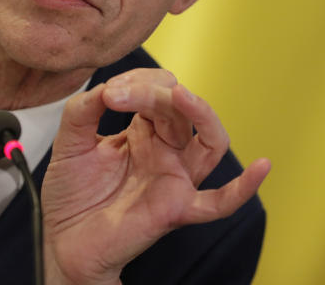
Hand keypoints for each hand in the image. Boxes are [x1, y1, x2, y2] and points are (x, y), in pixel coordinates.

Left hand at [40, 68, 270, 284]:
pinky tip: (261, 168)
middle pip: (180, 109)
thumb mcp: (70, 143)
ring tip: (181, 95)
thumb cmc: (72, 196)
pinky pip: (219, 202)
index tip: (108, 91)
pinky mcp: (177, 208)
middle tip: (118, 94)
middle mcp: (167, 150)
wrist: (63, 243)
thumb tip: (104, 87)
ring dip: (201, 113)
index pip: (159, 91)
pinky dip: (243, 187)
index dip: (139, 82)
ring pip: (211, 142)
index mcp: (145, 130)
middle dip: (151, 92)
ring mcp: (176, 177)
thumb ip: (83, 111)